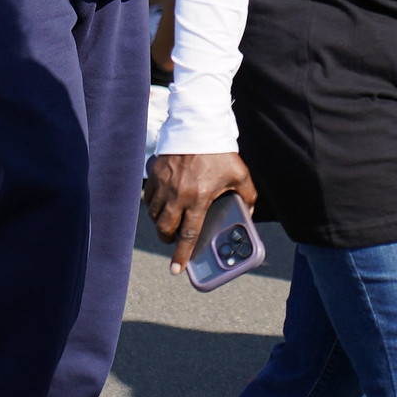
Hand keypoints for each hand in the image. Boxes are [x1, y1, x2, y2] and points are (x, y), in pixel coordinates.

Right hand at [144, 151, 255, 273]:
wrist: (198, 126)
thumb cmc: (219, 152)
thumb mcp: (240, 174)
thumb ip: (247, 196)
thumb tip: (249, 213)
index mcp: (199, 198)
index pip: (188, 234)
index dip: (181, 255)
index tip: (176, 270)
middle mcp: (178, 194)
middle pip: (165, 228)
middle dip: (168, 239)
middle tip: (173, 240)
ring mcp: (163, 183)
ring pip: (154, 214)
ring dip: (160, 222)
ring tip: (168, 221)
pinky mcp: (154, 172)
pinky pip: (148, 196)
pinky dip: (152, 204)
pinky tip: (161, 202)